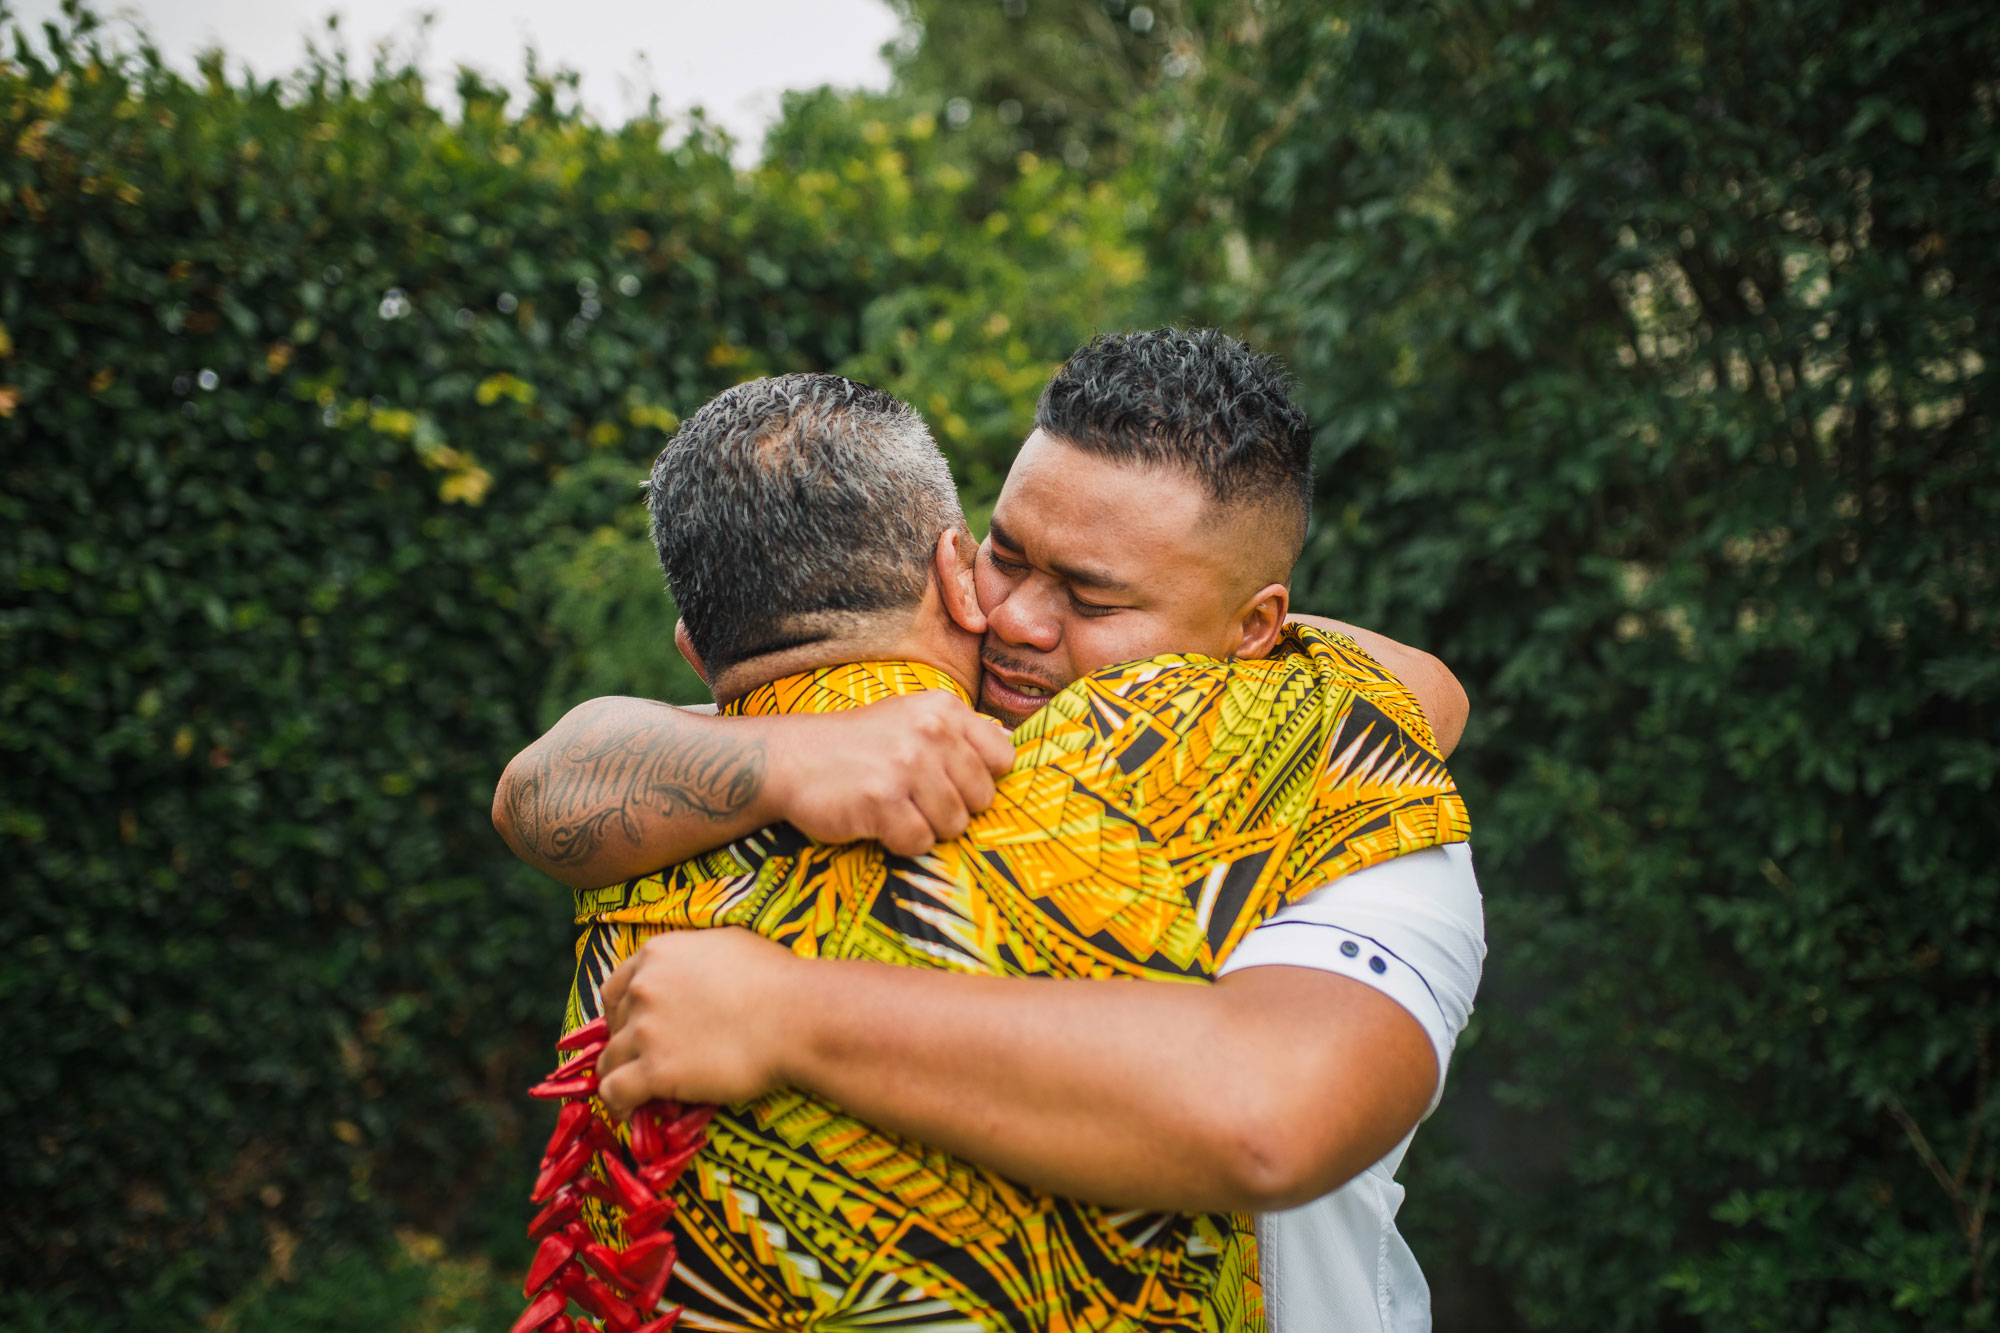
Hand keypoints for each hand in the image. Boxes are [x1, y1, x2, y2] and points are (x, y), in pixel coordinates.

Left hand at [595, 928, 800, 1114]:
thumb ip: (693, 956)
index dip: (622, 1013)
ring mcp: (646, 1030)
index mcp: (657, 954)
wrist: (796, 1016)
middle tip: (650, 1061)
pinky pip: (615, 1092)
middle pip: (615, 1026)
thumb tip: (691, 969)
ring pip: (611, 1060)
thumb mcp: (727, 944)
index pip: (615, 989)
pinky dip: (619, 1104)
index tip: (635, 1028)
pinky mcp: (656, 1070)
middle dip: (628, 1044)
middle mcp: (643, 988)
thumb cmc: (776, 978)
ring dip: (623, 1075)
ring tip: (638, 1093)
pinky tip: (632, 1112)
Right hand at [763, 691, 1015, 855]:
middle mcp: (930, 732)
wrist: (791, 758)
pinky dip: (901, 842)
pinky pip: (919, 842)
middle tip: (915, 799)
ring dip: (926, 827)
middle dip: (953, 808)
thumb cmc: (858, 744)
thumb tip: (1013, 749)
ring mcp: (907, 765)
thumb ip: (960, 732)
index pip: (1002, 758)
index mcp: (943, 709)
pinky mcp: (882, 800)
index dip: (982, 780)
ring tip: (895, 808)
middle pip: (981, 798)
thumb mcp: (911, 718)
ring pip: (954, 824)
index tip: (953, 782)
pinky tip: (879, 823)